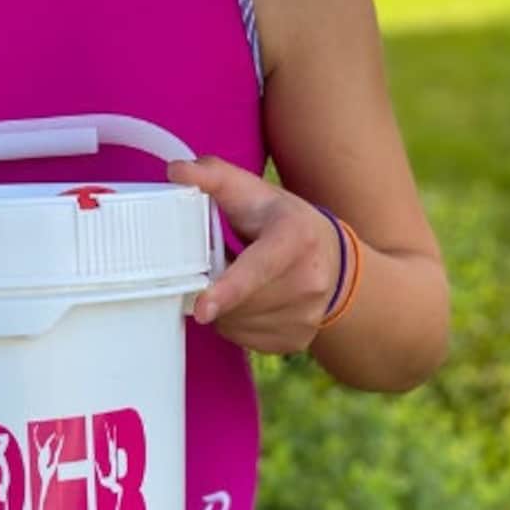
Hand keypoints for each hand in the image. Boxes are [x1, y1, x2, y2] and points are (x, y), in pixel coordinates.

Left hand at [168, 157, 342, 353]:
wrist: (333, 257)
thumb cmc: (281, 220)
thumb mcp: (251, 190)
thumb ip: (212, 176)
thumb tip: (175, 171)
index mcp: (295, 237)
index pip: (258, 267)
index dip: (228, 288)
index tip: (202, 308)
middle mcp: (310, 280)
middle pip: (239, 300)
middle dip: (215, 287)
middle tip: (219, 264)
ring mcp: (308, 314)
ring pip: (237, 323)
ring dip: (222, 306)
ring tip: (236, 279)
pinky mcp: (299, 339)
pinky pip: (245, 339)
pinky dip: (235, 322)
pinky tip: (247, 301)